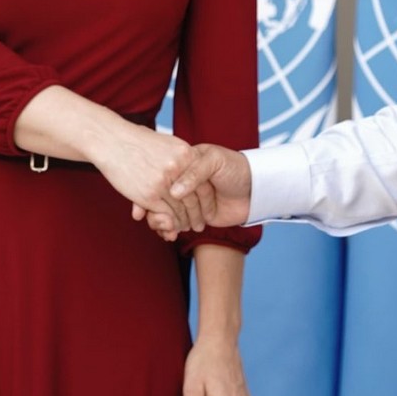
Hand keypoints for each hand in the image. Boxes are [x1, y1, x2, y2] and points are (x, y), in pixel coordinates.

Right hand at [93, 125, 205, 231]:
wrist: (112, 140)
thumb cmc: (139, 141)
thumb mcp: (168, 143)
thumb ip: (183, 157)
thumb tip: (195, 168)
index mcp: (186, 153)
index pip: (203, 183)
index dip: (207, 200)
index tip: (208, 210)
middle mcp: (178, 167)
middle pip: (193, 199)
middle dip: (197, 216)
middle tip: (198, 225)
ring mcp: (163, 181)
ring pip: (179, 209)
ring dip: (183, 222)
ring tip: (185, 229)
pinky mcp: (149, 194)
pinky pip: (165, 214)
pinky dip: (168, 223)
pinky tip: (169, 227)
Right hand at [132, 143, 246, 238]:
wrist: (256, 188)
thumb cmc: (236, 168)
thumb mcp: (215, 161)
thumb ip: (195, 172)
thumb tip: (174, 192)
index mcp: (184, 163)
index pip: (160, 178)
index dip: (148, 190)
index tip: (140, 203)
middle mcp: (182, 181)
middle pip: (157, 197)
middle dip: (151, 210)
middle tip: (150, 218)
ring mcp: (187, 200)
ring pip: (163, 212)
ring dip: (158, 222)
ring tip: (164, 229)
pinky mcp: (193, 215)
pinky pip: (175, 223)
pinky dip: (168, 230)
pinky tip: (168, 234)